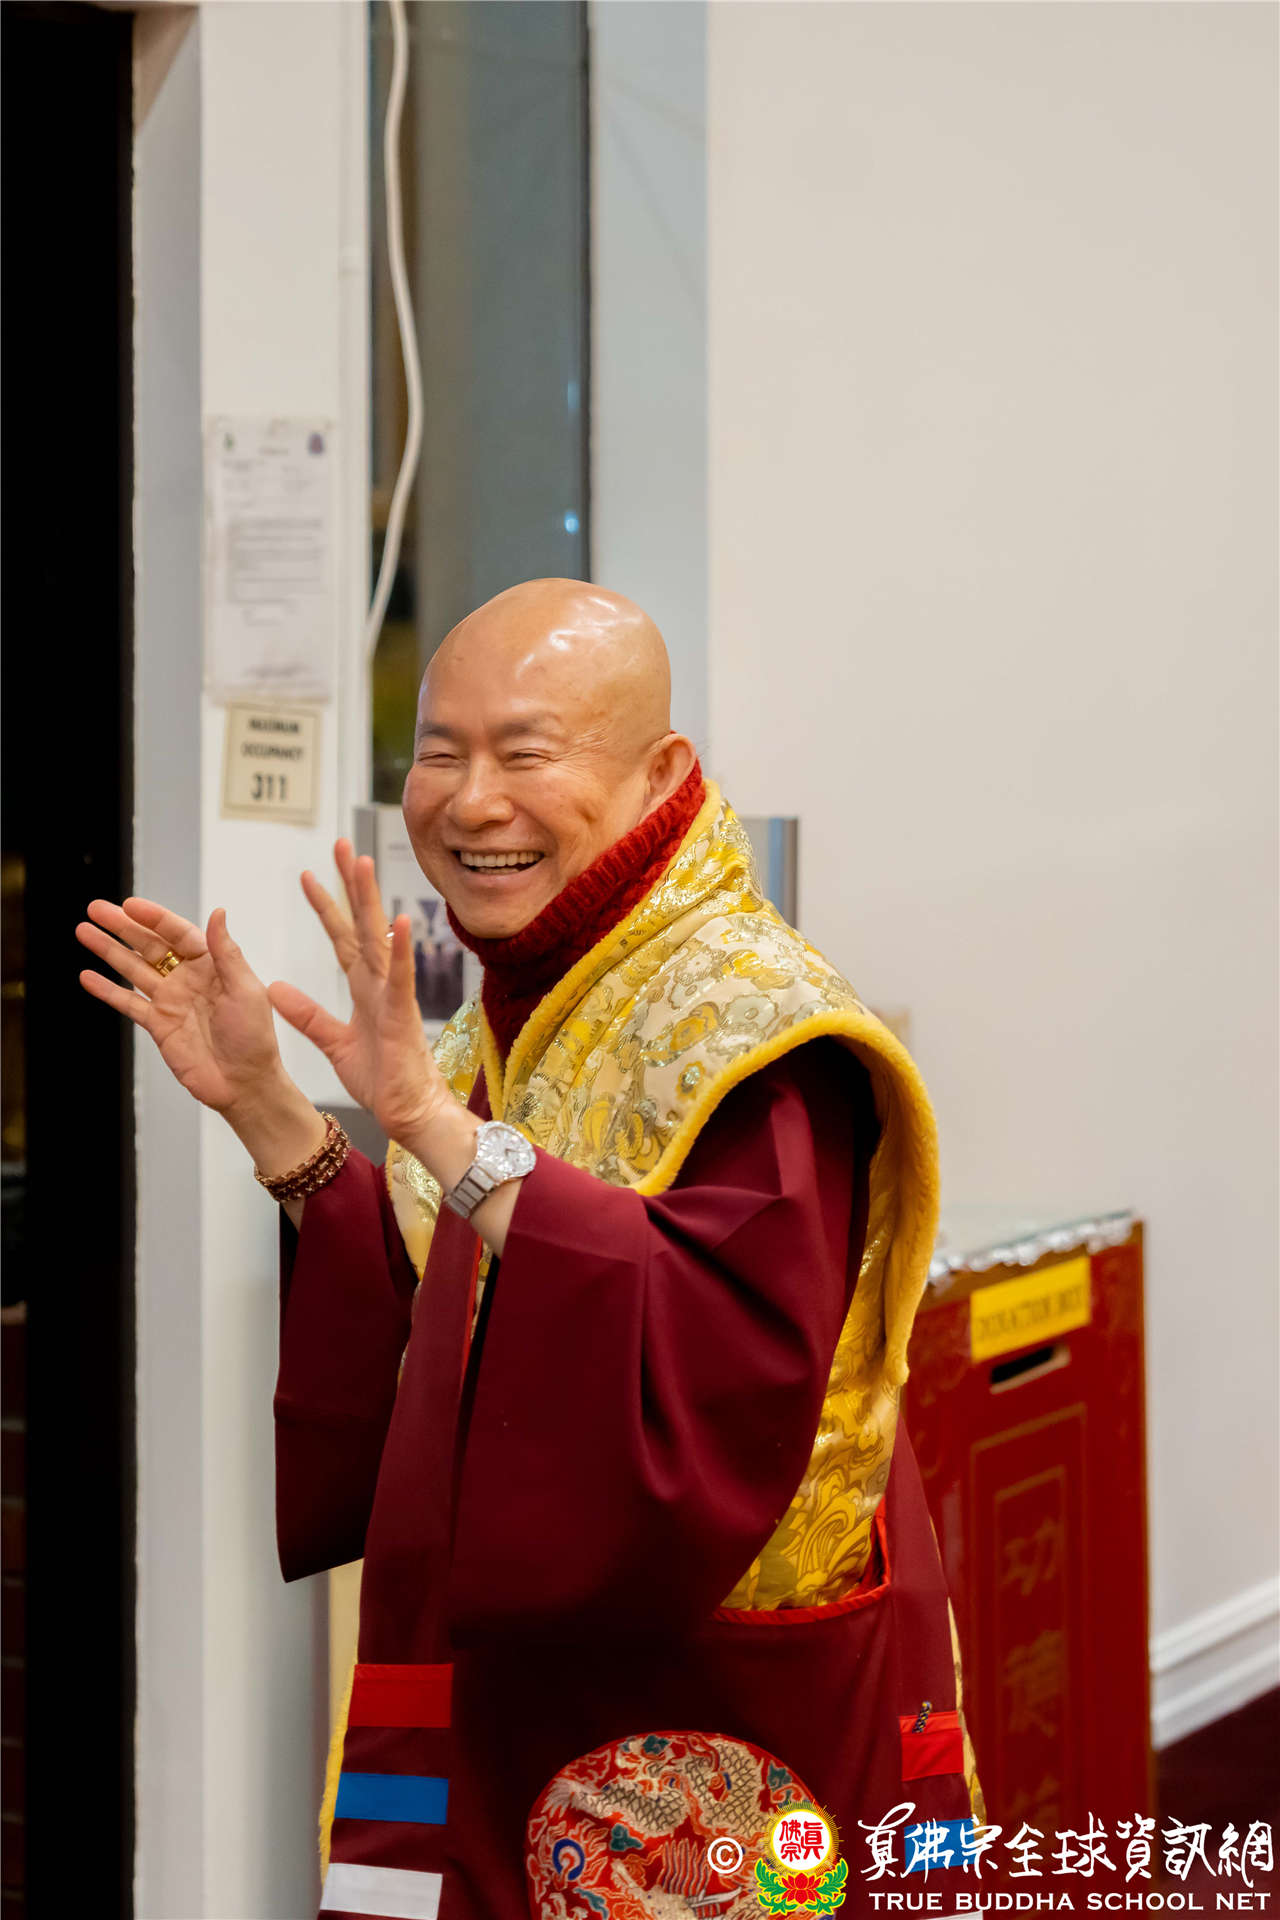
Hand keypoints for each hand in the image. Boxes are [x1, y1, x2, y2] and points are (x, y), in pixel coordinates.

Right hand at [76, 896, 287, 1117]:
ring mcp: (170, 1001)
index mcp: (212, 966)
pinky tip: (88, 976)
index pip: (178, 933)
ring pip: (133, 969)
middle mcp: (188, 979)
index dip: (153, 917)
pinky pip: (127, 1003)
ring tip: (84, 931)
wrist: (243, 1084)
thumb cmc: (254, 1038)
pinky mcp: (158, 1024)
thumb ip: (226, 952)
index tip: (130, 905)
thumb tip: (218, 912)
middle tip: (96, 909)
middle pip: (149, 945)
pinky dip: (107, 990)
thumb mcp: (246, 989)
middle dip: (122, 926)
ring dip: (109, 950)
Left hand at [269, 840, 452, 1146]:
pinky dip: (402, 950)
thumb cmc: (382, 1079)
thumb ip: (307, 1014)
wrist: (408, 1112)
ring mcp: (394, 995)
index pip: (341, 936)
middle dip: (351, 885)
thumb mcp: (333, 1042)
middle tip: (342, 846)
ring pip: (381, 939)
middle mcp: (381, 983)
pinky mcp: (403, 1015)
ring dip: (372, 902)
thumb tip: (275, 988)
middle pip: (362, 924)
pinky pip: (402, 978)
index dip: (326, 906)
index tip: (309, 875)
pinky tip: (401, 922)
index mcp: (365, 987)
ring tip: (365, 865)